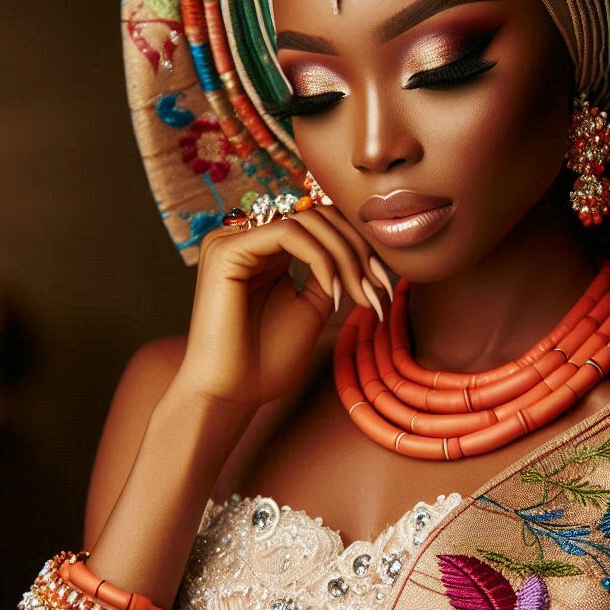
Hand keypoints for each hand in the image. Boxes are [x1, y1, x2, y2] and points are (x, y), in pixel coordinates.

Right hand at [176, 204, 392, 407]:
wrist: (233, 394)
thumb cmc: (267, 360)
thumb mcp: (313, 307)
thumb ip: (331, 273)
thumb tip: (364, 251)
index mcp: (264, 249)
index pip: (319, 221)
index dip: (358, 244)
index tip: (383, 282)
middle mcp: (245, 238)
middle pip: (317, 215)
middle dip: (357, 250)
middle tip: (378, 288)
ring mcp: (232, 240)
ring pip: (306, 221)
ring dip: (344, 255)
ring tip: (358, 294)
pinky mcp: (226, 250)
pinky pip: (288, 233)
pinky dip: (320, 258)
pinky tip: (332, 291)